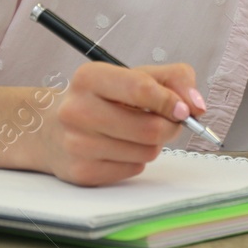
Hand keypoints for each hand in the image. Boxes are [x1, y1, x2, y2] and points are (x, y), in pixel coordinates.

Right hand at [32, 61, 206, 185]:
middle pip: (149, 128)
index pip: (140, 88)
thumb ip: (172, 79)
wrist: (51, 128)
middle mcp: (78, 110)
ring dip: (153, 144)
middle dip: (170, 126)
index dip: (170, 100)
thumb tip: (196, 105)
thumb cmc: (101, 98)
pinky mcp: (81, 172)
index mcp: (90, 77)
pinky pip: (133, 170)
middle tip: (169, 121)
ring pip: (145, 152)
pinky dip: (137, 160)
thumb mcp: (133, 75)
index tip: (185, 109)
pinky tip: (121, 147)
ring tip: (137, 132)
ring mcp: (77, 144)